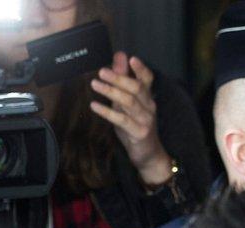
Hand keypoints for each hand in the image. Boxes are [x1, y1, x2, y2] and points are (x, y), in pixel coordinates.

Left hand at [89, 52, 172, 186]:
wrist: (149, 154)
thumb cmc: (136, 126)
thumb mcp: (129, 102)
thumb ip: (124, 80)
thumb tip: (120, 56)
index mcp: (148, 98)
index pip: (148, 80)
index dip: (141, 69)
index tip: (132, 58)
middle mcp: (149, 107)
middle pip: (137, 89)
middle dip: (120, 78)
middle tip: (102, 71)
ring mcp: (145, 120)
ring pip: (129, 102)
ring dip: (111, 92)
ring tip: (95, 84)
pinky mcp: (138, 133)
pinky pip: (122, 120)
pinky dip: (107, 112)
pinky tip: (95, 106)